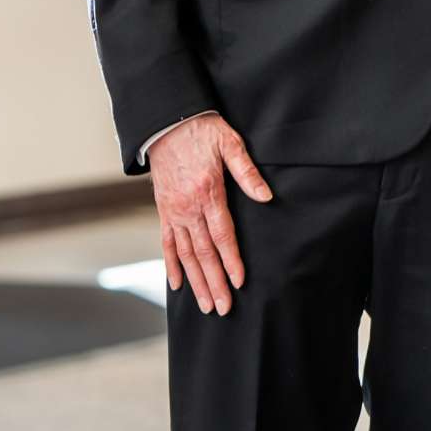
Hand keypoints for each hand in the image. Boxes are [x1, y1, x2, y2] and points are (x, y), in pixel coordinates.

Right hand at [149, 113, 271, 314]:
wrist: (166, 123)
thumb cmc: (203, 132)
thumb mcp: (231, 144)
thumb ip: (248, 173)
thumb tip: (266, 196)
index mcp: (208, 193)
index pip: (222, 235)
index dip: (231, 261)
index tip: (239, 282)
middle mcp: (188, 208)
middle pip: (204, 252)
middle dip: (214, 282)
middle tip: (223, 308)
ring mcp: (173, 211)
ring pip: (186, 254)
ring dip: (196, 282)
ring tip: (206, 305)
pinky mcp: (164, 210)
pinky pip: (167, 243)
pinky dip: (171, 265)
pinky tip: (178, 285)